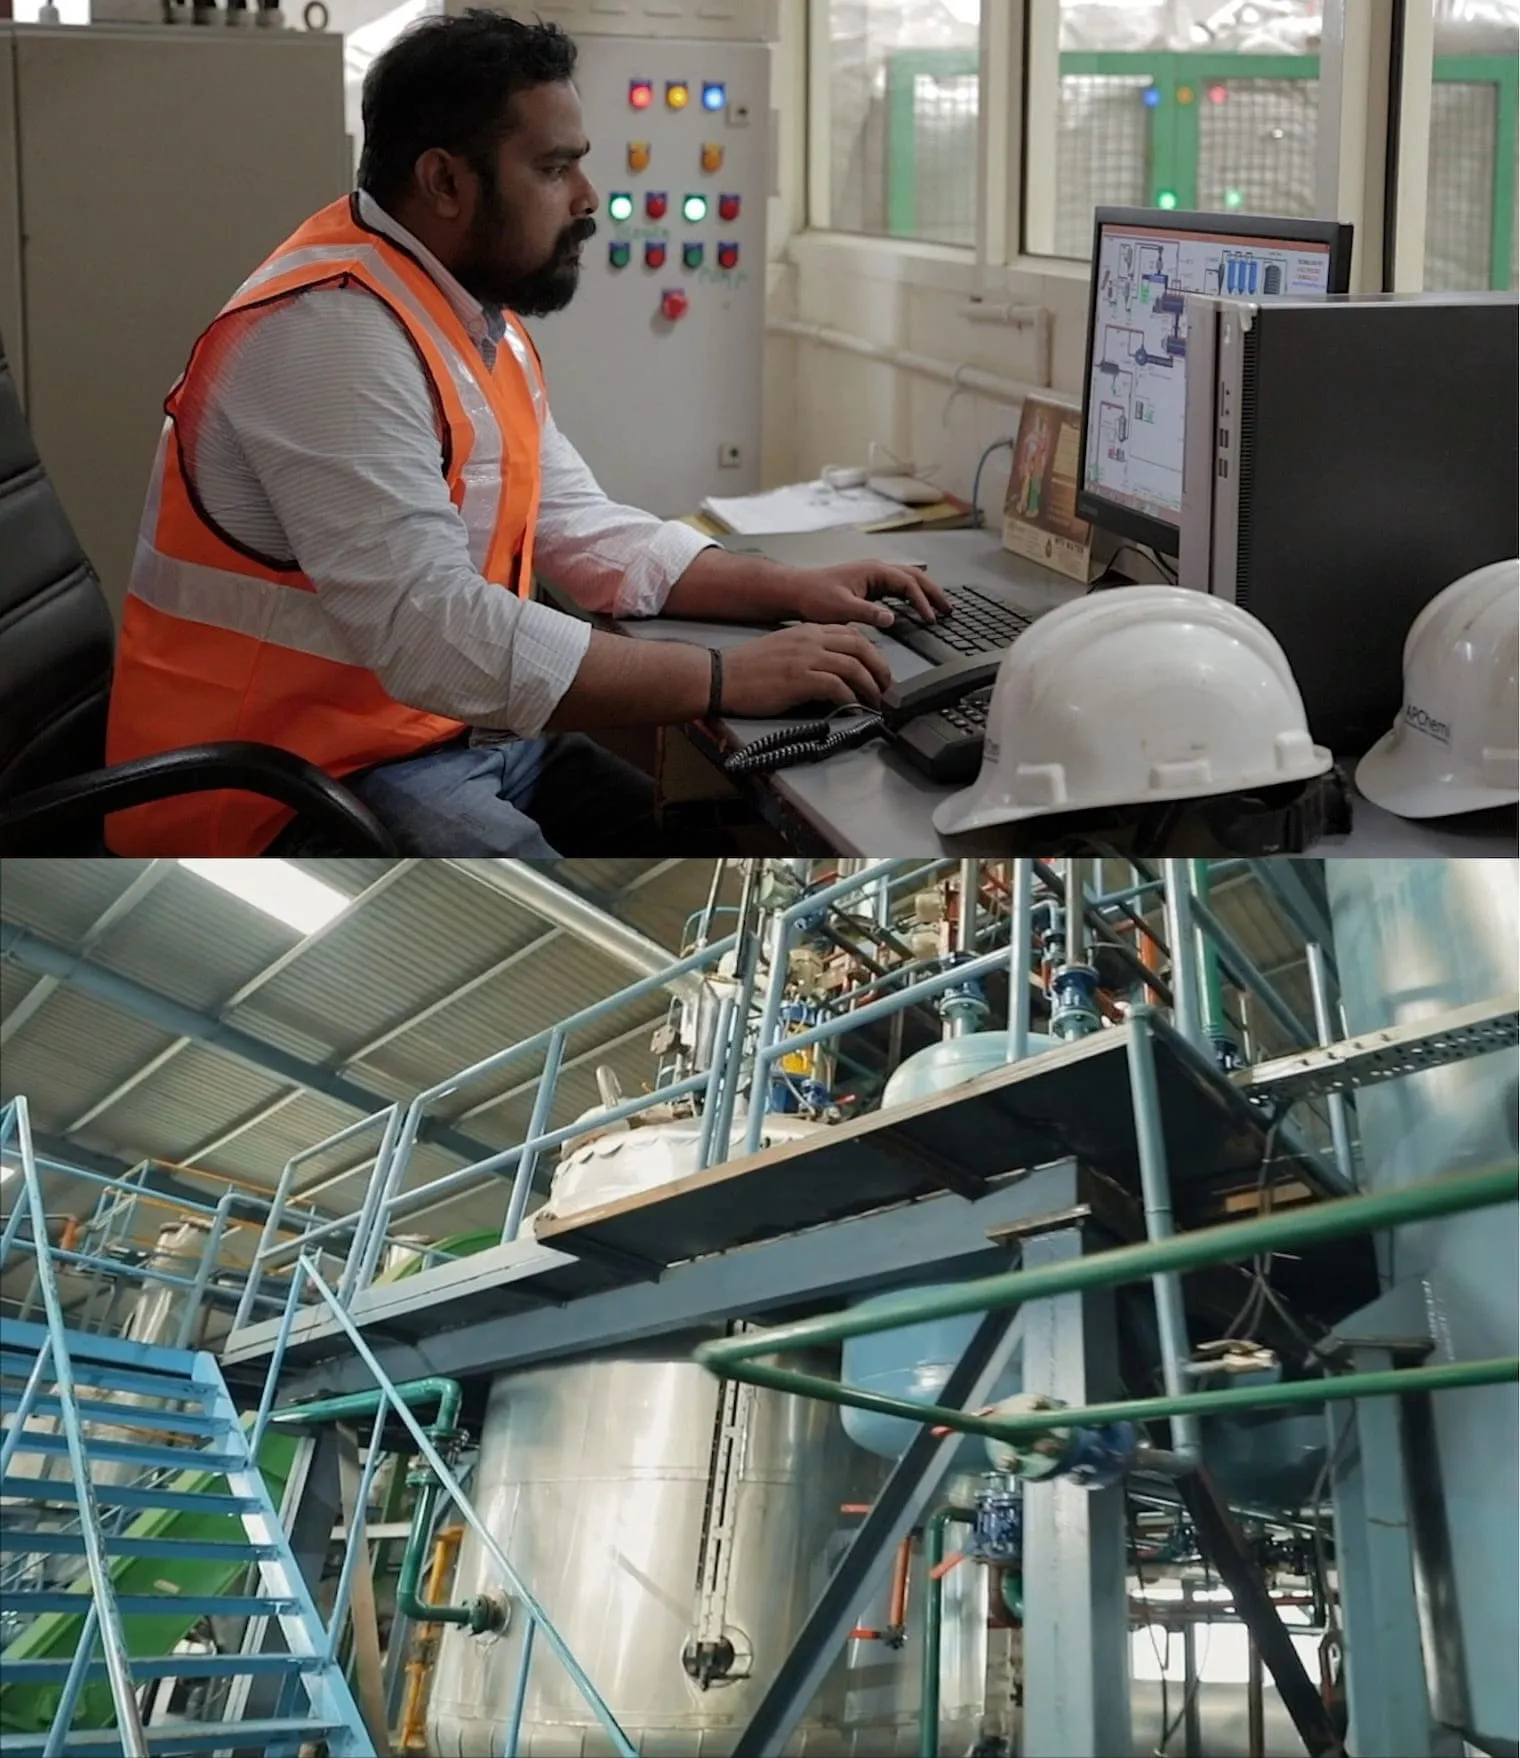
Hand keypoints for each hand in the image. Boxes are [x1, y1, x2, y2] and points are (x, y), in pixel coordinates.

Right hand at [721, 625, 892, 715]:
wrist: (720, 676)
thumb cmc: (747, 668)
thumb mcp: (783, 649)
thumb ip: (808, 652)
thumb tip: (830, 669)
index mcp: (807, 631)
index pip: (850, 634)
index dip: (870, 651)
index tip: (876, 668)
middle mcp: (810, 640)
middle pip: (860, 646)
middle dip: (879, 667)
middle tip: (885, 686)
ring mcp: (806, 659)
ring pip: (853, 666)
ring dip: (869, 686)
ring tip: (875, 701)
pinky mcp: (799, 680)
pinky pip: (836, 686)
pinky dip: (850, 698)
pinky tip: (854, 708)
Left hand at [787, 560, 951, 629]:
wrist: (794, 591)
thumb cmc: (813, 596)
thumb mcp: (841, 608)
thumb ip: (868, 613)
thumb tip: (892, 619)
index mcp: (873, 571)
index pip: (908, 584)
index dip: (922, 602)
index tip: (930, 619)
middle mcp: (875, 569)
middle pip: (914, 577)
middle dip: (933, 593)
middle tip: (949, 609)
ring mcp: (871, 576)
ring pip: (907, 579)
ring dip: (924, 592)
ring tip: (938, 607)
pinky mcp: (866, 585)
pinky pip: (896, 587)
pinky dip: (910, 595)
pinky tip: (913, 605)